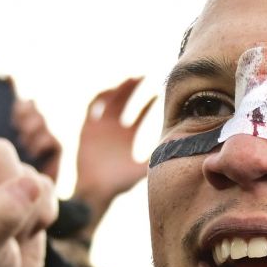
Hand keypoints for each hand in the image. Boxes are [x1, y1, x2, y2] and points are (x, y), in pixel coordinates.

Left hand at [0, 57, 57, 266]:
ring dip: (30, 209)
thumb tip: (32, 186)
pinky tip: (27, 232)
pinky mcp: (24, 195)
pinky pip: (47, 188)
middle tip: (5, 226)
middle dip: (11, 189)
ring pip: (29, 172)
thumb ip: (0, 215)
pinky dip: (46, 214)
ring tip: (11, 237)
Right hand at [72, 78, 155, 219]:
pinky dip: (101, 97)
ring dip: (119, 89)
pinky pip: (93, 107)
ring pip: (110, 101)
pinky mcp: (87, 128)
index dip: (148, 103)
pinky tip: (112, 92)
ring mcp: (100, 127)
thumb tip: (179, 151)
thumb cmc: (121, 183)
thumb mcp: (143, 168)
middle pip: (124, 102)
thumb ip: (157, 158)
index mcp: (128, 137)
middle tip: (144, 76)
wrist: (97, 190)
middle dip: (133, 89)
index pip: (140, 114)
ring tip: (130, 80)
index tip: (158, 92)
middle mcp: (115, 129)